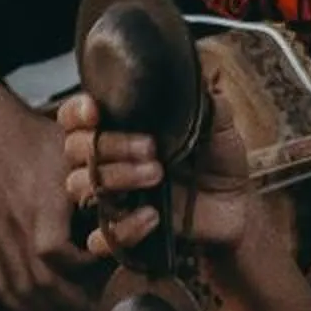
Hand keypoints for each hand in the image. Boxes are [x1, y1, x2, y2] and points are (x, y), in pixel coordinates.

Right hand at [0, 83, 96, 310]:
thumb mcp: (75, 143)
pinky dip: (18, 304)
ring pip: (20, 289)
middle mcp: (16, 225)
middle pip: (40, 283)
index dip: (82, 270)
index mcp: (40, 204)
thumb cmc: (37, 136)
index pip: (56, 253)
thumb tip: (152, 157)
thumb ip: (110, 157)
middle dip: (72, 303)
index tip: (106, 273)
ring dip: (48, 310)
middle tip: (98, 310)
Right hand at [63, 77, 310, 310]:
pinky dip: (122, 229)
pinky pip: (100, 236)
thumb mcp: (219, 126)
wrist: (236, 205)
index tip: (96, 112)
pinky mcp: (124, 230)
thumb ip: (207, 101)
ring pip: (80, 187)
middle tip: (152, 149)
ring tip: (157, 176)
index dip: (76, 112)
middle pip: (76, 149)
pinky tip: (152, 217)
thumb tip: (203, 74)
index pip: (75, 116)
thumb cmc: (218, 159)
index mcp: (120, 128)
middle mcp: (107, 160)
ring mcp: (113, 196)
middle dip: (110, 145)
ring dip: (117, 179)